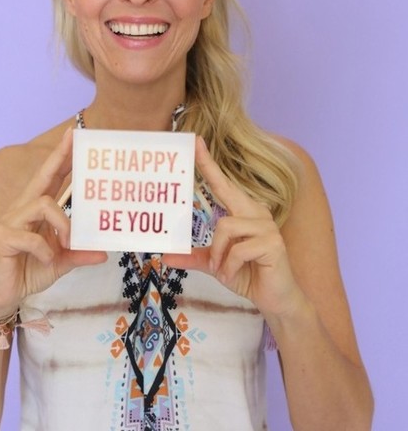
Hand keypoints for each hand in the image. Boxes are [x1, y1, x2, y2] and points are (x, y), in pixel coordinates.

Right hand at [0, 128, 106, 318]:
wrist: (2, 296)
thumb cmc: (28, 271)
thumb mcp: (60, 262)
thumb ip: (79, 254)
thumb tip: (104, 253)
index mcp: (36, 211)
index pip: (50, 178)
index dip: (61, 157)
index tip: (73, 135)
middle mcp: (21, 210)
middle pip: (41, 177)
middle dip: (59, 158)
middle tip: (73, 140)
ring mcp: (9, 222)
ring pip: (42, 204)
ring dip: (62, 223)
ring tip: (68, 242)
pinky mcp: (2, 239)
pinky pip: (29, 237)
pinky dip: (44, 250)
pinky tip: (46, 259)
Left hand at [163, 136, 302, 316]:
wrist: (275, 299)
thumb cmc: (247, 275)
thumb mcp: (216, 264)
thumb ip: (194, 257)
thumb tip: (165, 256)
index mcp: (244, 212)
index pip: (223, 184)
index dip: (209, 163)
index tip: (196, 141)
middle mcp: (256, 212)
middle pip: (226, 189)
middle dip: (209, 167)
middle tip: (195, 141)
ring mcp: (266, 226)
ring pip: (225, 227)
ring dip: (218, 254)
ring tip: (221, 270)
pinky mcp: (273, 242)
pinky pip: (237, 249)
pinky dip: (229, 266)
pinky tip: (233, 275)